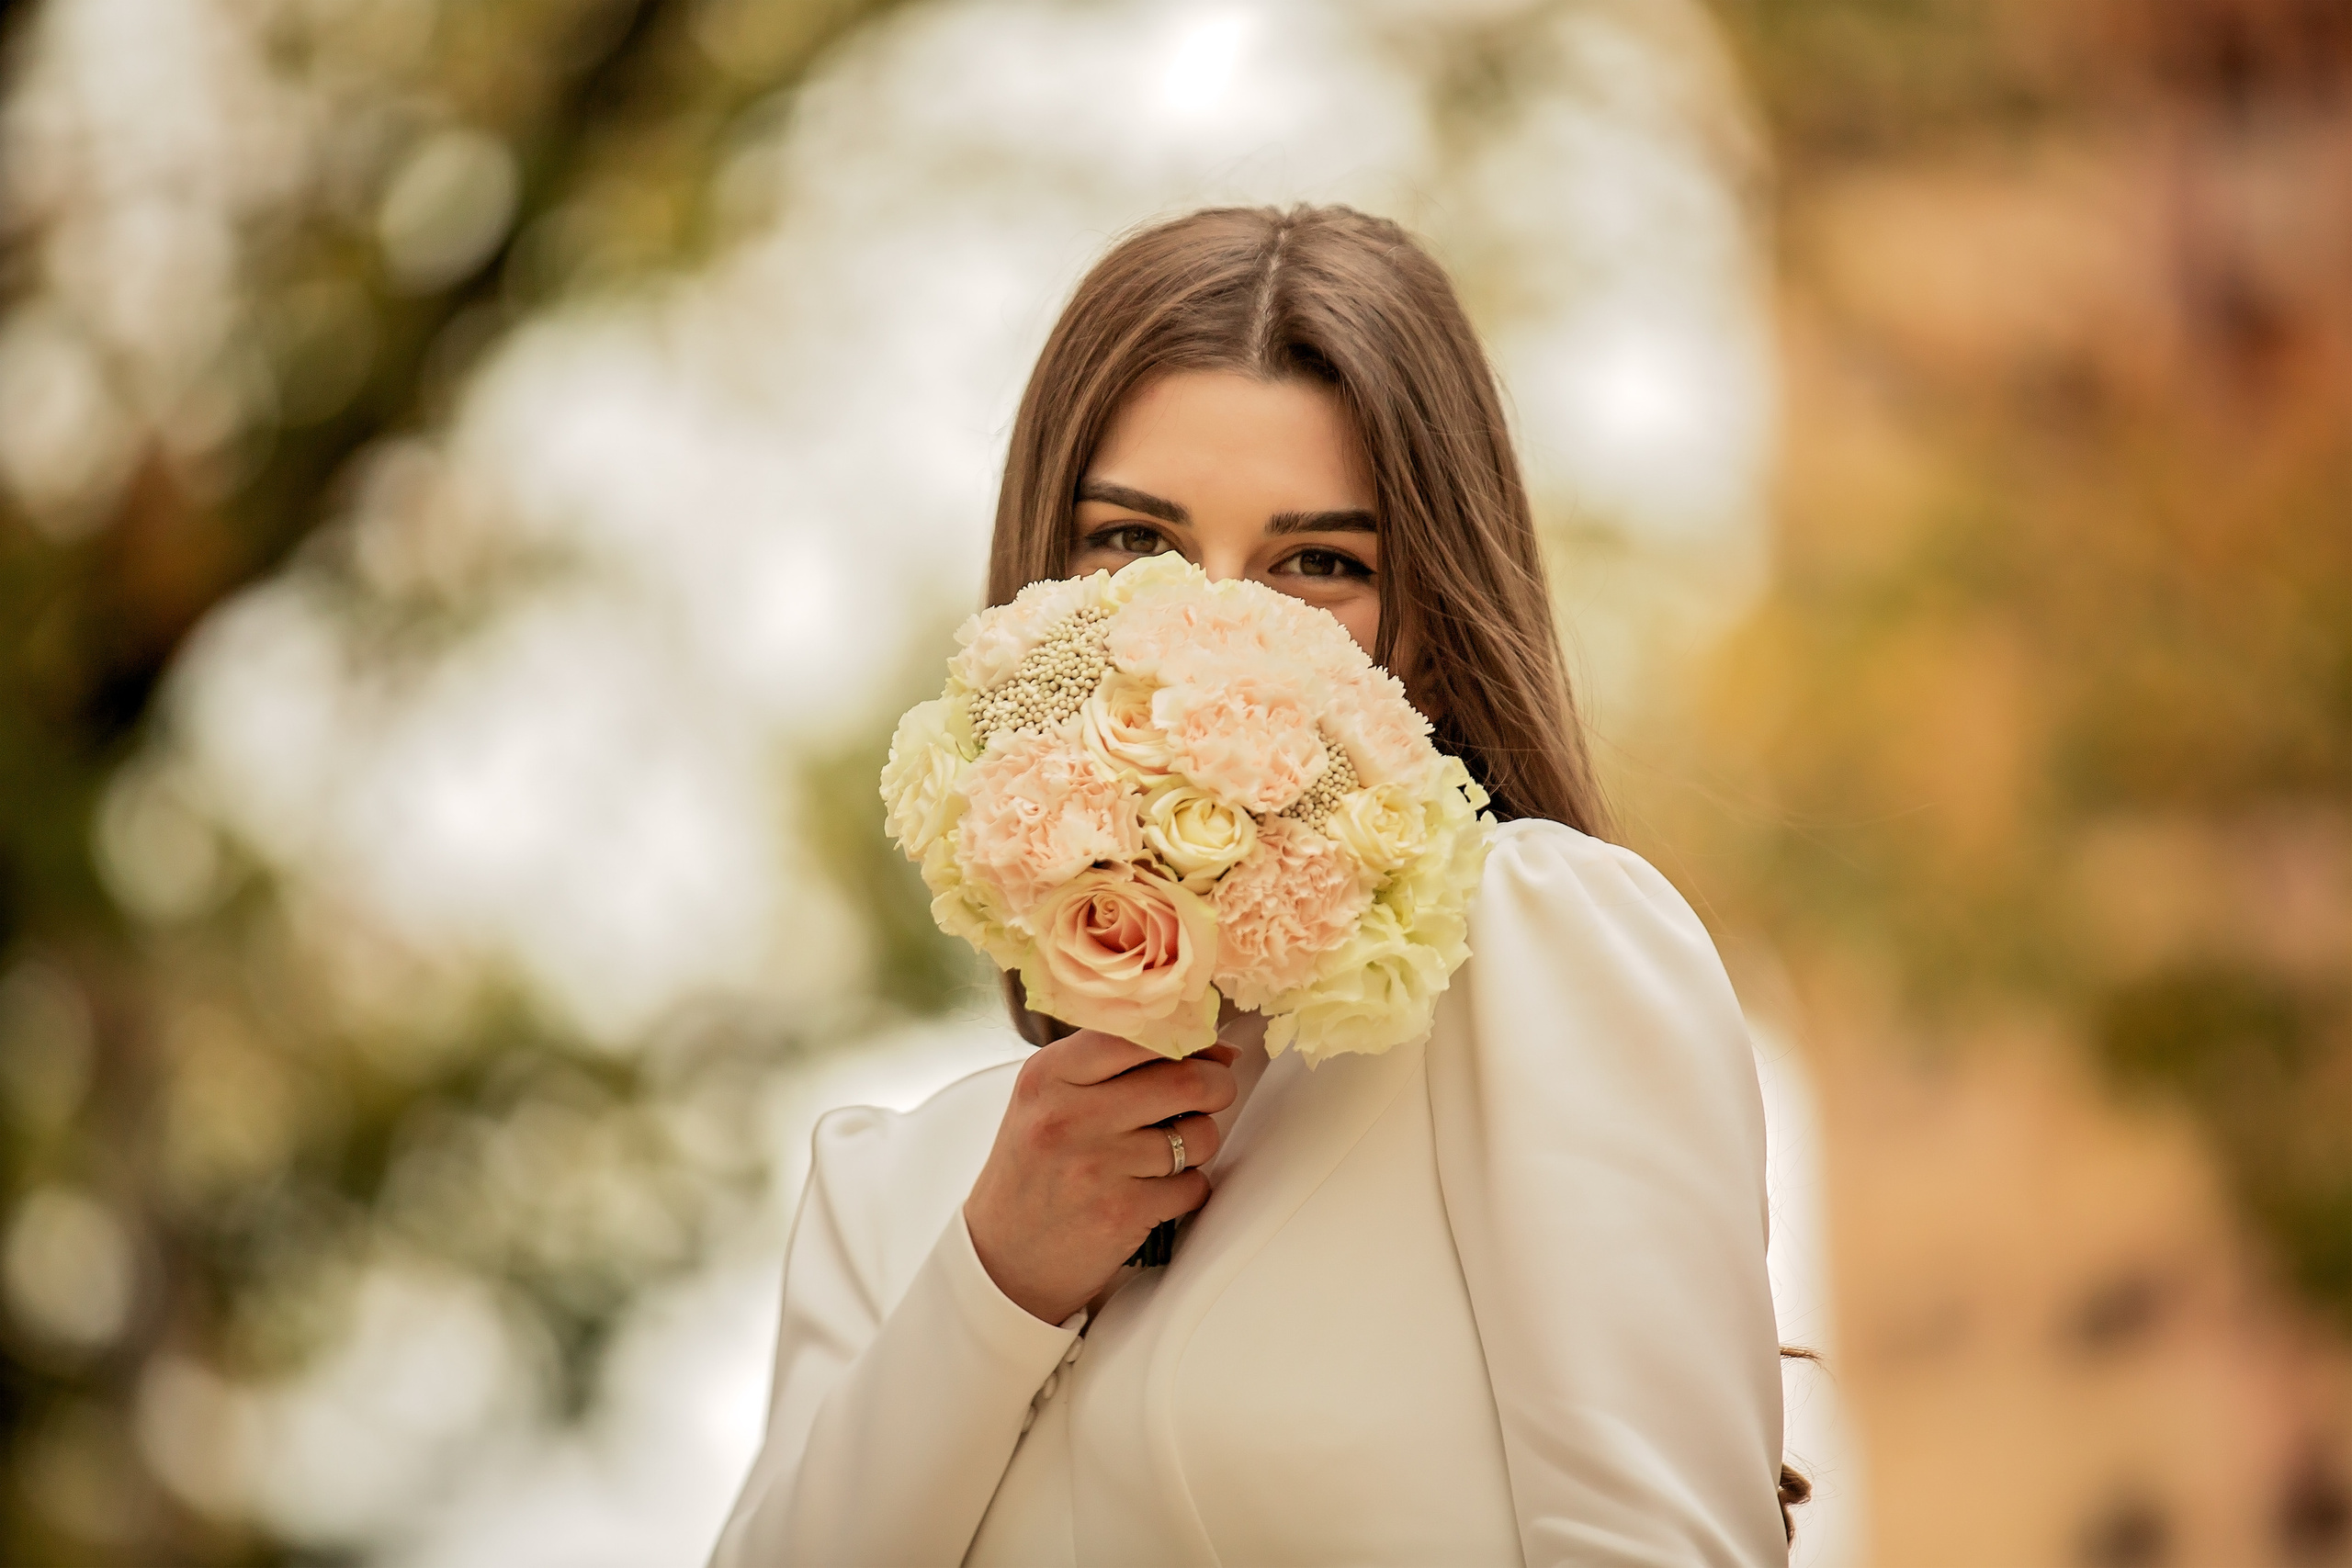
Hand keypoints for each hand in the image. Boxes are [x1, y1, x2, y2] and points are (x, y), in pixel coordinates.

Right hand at [964, 1030, 1236, 1323]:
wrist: (1002, 1258)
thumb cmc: (1036, 1170)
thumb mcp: (1048, 1099)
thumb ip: (1113, 1064)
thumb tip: (1214, 1047)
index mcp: (1049, 1074)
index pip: (1140, 1031)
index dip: (1188, 1036)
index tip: (1203, 1048)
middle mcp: (1070, 1115)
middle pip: (1187, 1079)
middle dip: (1217, 1085)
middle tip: (1213, 1094)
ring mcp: (1096, 1165)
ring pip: (1199, 1135)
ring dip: (1200, 1143)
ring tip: (1170, 1151)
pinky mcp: (1122, 1212)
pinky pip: (1194, 1185)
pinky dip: (1188, 1189)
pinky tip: (1158, 1191)